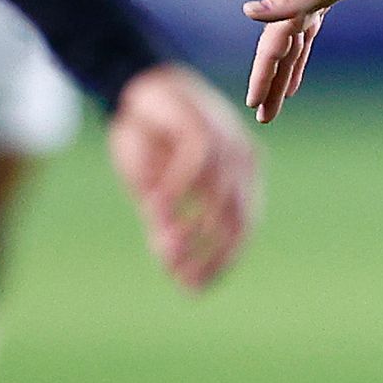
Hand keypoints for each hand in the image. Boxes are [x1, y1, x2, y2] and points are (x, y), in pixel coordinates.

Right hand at [103, 65, 257, 290]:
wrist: (139, 94)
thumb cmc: (153, 148)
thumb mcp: (158, 194)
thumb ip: (167, 225)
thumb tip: (174, 267)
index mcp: (240, 185)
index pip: (239, 234)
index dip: (218, 264)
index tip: (192, 289)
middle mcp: (242, 166)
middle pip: (236, 221)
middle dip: (207, 251)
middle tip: (174, 269)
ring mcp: (228, 142)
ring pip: (218, 197)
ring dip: (189, 225)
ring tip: (162, 245)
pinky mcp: (204, 122)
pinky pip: (196, 163)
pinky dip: (176, 189)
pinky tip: (153, 206)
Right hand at [241, 0, 382, 119]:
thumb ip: (287, 2)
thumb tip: (248, 13)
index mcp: (294, 2)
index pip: (272, 48)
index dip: (263, 77)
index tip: (253, 104)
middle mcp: (297, 2)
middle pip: (278, 52)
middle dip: (269, 84)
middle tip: (263, 117)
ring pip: (292, 46)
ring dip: (283, 74)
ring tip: (277, 103)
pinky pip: (307, 34)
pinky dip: (301, 55)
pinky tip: (298, 69)